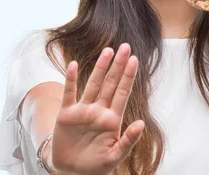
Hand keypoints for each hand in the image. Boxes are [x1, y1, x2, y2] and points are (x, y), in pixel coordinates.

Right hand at [49, 43, 143, 174]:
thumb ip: (128, 140)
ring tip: (108, 51)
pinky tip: (74, 65)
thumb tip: (141, 123)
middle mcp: (99, 110)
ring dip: (100, 68)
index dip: (128, 76)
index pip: (123, 93)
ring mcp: (83, 111)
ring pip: (93, 84)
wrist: (72, 172)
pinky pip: (69, 93)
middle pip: (110, 83)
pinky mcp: (67, 114)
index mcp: (112, 119)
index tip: (134, 60)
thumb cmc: (97, 165)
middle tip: (125, 46)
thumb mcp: (115, 155)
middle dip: (118, 65)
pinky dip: (71, 79)